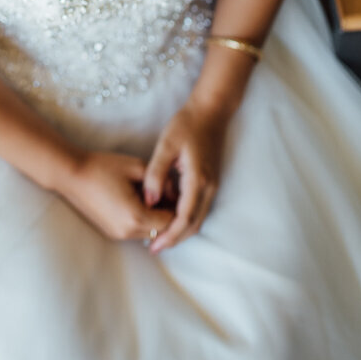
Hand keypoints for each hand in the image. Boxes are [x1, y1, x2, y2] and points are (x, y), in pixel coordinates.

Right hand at [58, 151, 173, 244]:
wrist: (70, 174)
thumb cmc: (102, 167)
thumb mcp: (137, 166)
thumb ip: (161, 180)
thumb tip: (174, 192)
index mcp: (136, 216)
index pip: (171, 221)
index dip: (176, 205)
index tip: (175, 189)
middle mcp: (128, 231)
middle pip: (162, 230)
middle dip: (167, 213)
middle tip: (167, 192)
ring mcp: (118, 234)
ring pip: (150, 233)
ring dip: (155, 218)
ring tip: (152, 195)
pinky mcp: (111, 232)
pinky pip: (136, 231)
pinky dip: (142, 219)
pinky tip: (137, 200)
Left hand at [141, 101, 229, 253]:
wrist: (211, 111)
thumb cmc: (187, 124)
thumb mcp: (166, 145)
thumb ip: (156, 173)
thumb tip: (148, 201)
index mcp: (198, 180)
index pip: (184, 218)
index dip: (169, 236)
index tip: (154, 247)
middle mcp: (209, 187)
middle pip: (193, 224)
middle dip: (174, 239)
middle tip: (153, 248)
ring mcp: (212, 185)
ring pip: (198, 218)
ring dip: (180, 230)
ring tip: (158, 237)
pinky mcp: (210, 181)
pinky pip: (199, 208)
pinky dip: (185, 218)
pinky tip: (168, 217)